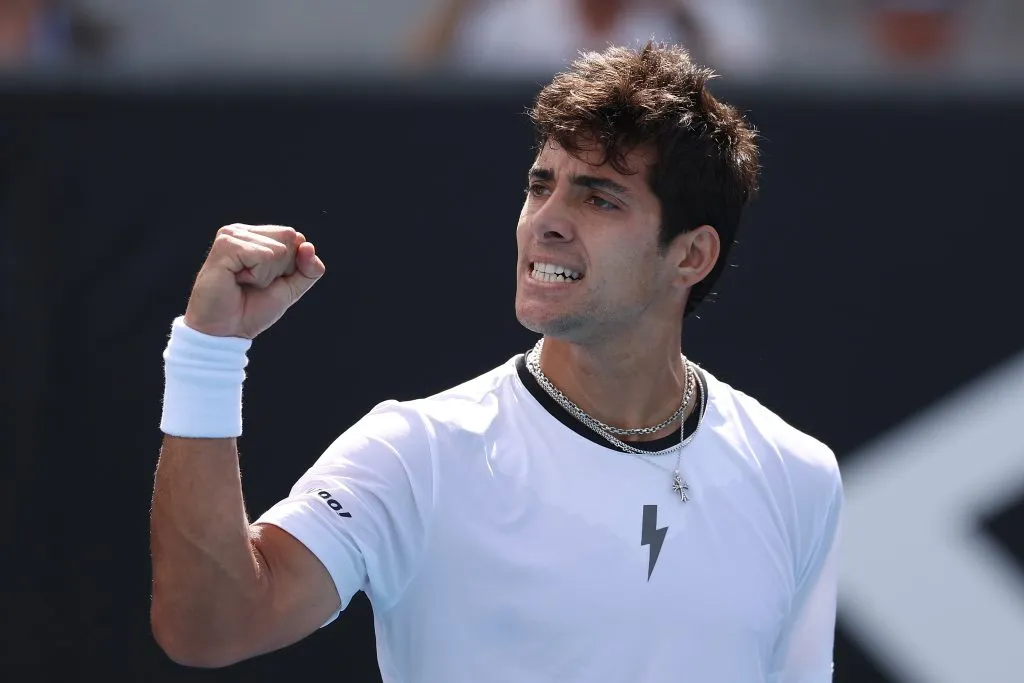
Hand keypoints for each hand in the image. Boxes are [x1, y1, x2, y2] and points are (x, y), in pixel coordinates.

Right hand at [183, 224, 325, 338]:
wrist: (227, 330)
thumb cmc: (253, 308)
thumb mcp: (291, 288)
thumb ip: (310, 269)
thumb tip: (308, 246)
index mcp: (258, 236)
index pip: (297, 239)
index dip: (291, 267)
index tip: (267, 281)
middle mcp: (245, 231)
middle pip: (290, 238)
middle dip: (280, 269)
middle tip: (253, 282)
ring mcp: (233, 235)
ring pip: (278, 250)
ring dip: (266, 275)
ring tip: (244, 282)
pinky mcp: (225, 245)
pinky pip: (263, 256)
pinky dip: (256, 276)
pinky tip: (237, 280)